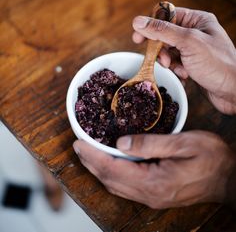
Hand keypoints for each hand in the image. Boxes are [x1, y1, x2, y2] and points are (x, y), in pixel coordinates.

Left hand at [73, 131, 235, 208]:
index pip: (113, 170)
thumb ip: (150, 144)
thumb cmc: (211, 158)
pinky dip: (112, 174)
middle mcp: (149, 194)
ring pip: (116, 185)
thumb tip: (120, 143)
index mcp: (154, 182)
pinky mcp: (156, 194)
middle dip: (90, 163)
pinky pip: (126, 186)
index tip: (78, 143)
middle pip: (110, 180)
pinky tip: (109, 163)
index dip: (92, 156)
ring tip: (87, 153)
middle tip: (77, 146)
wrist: (229, 177)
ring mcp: (153, 197)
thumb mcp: (183, 144)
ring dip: (99, 169)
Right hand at [132, 7, 235, 113]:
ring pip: (167, 51)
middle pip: (164, 34)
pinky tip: (185, 76)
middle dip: (161, 49)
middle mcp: (195, 32)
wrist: (235, 92)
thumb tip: (138, 21)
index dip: (150, 26)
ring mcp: (193, 49)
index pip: (166, 15)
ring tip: (178, 70)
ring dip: (169, 62)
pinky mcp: (192, 64)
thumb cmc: (218, 64)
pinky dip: (175, 70)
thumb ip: (162, 31)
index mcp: (197, 20)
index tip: (138, 39)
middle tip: (162, 60)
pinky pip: (174, 63)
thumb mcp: (188, 42)